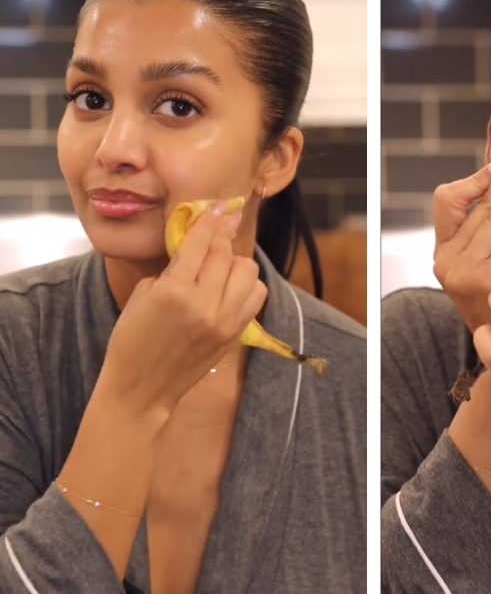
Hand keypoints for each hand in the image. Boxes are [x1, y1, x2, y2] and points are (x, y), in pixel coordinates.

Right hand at [99, 199, 266, 414]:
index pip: (201, 243)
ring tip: (219, 267)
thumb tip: (196, 249)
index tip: (219, 205)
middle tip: (215, 233)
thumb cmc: (131, 340)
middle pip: (226, 254)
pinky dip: (247, 285)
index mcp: (174, 290)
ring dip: (235, 262)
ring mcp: (224, 320)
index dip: (210, 220)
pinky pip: (256, 296)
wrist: (142, 388)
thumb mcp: (142, 296)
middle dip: (220, 239)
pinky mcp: (235, 333)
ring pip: (248, 272)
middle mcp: (204, 303)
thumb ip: (172, 270)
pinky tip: (231, 287)